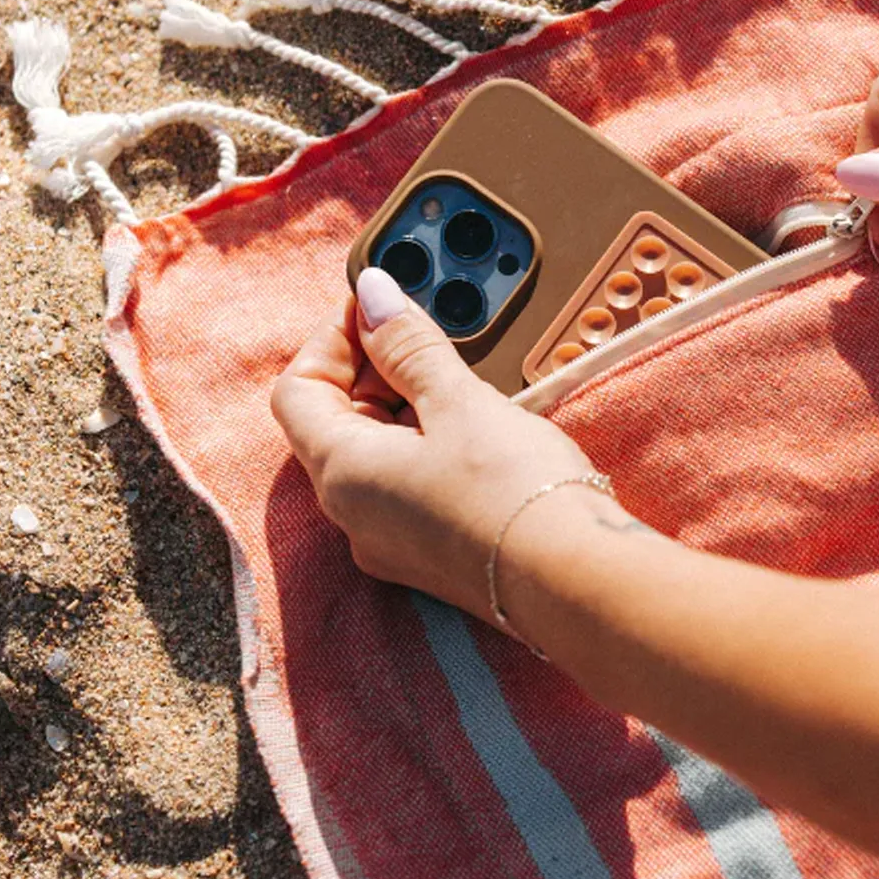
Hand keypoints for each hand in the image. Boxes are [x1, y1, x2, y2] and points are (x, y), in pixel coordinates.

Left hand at [270, 267, 594, 617]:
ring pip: (374, 455)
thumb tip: (373, 296)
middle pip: (333, 423)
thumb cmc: (515, 494)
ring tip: (458, 380)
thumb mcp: (459, 402)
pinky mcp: (433, 555)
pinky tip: (475, 430)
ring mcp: (393, 542)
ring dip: (403, 406)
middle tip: (424, 337)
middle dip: (371, 370)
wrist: (579, 583)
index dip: (333, 340)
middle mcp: (354, 515)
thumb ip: (408, 346)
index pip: (298, 390)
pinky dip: (426, 444)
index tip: (379, 309)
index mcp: (342, 473)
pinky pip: (407, 486)